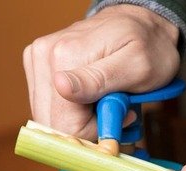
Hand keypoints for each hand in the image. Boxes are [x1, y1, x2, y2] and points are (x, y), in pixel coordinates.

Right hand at [23, 5, 179, 139]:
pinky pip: (48, 106)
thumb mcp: (138, 66)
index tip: (118, 114)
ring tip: (105, 101)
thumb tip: (61, 87)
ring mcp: (37, 60)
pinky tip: (91, 97)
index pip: (64, 124)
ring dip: (79, 120)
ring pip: (48, 117)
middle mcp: (43, 55)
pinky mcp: (38, 66)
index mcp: (64, 56)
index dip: (94, 130)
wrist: (143, 24)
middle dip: (86, 127)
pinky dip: (71, 111)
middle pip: (52, 123)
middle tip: (114, 109)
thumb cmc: (148, 46)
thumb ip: (99, 80)